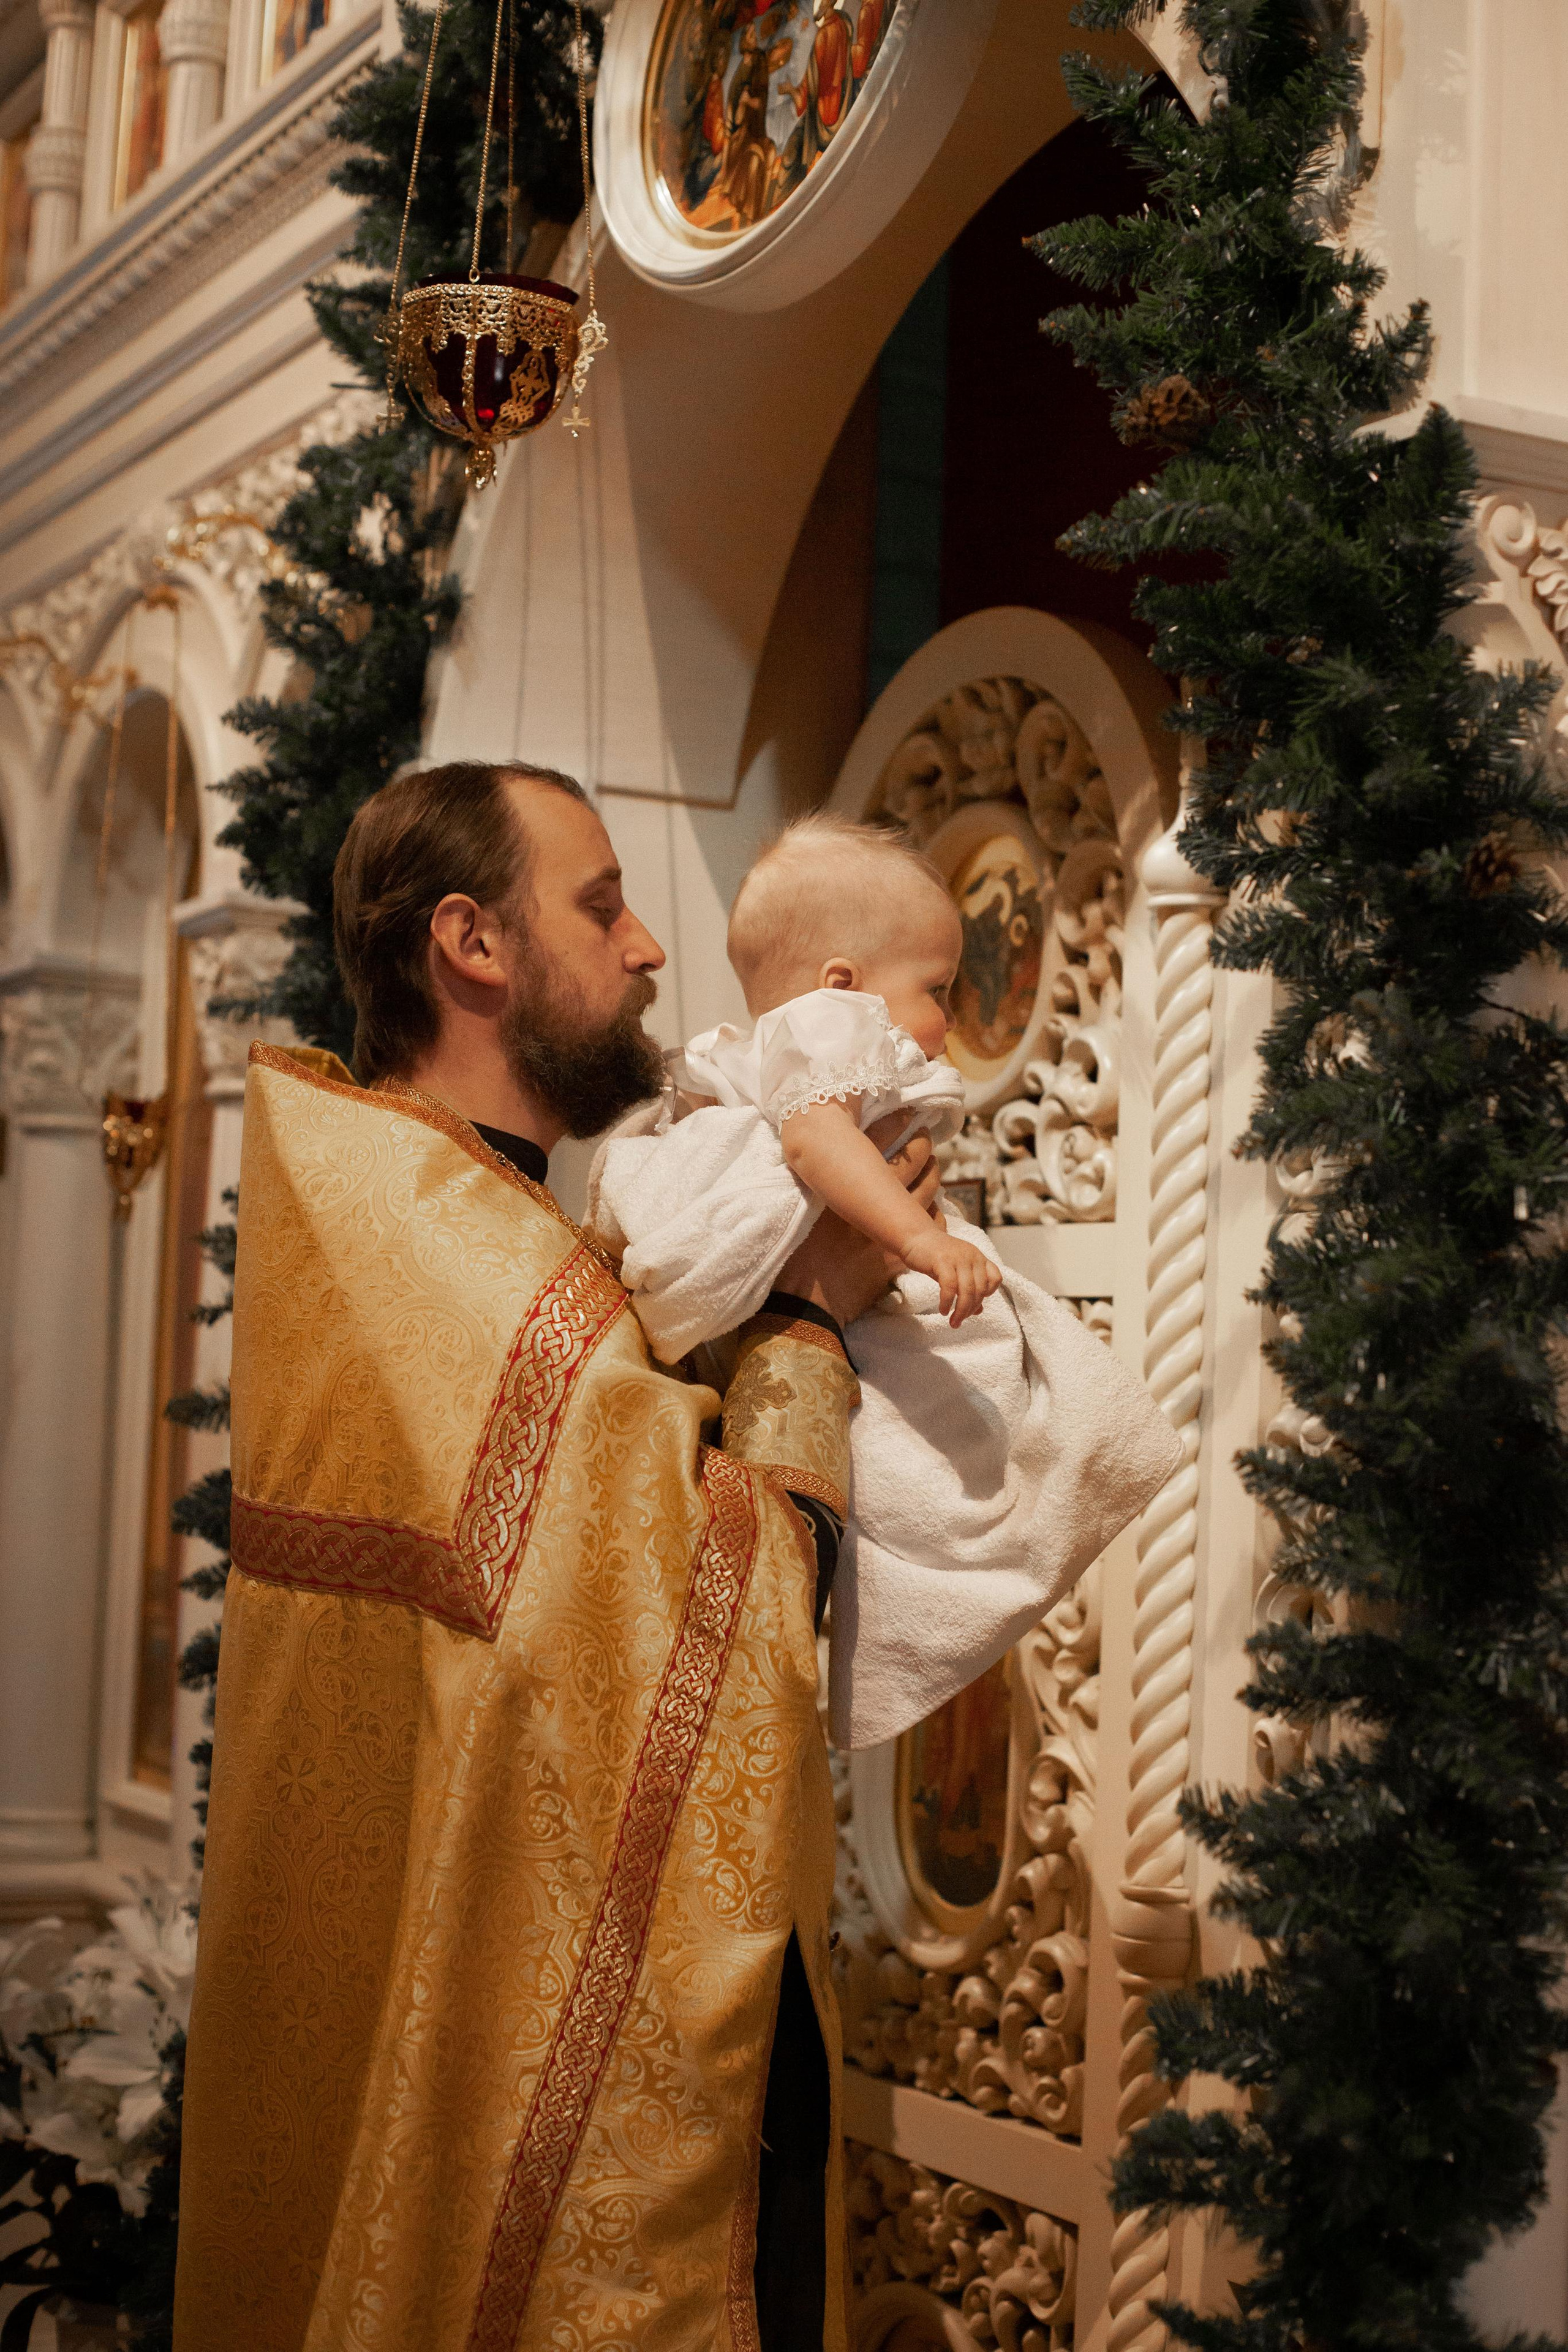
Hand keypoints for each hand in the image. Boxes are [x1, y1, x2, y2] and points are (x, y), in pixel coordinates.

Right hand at [781, 1127, 940, 1327]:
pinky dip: (934, 1216)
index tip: (907, 1112)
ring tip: (931, 1169)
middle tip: (924, 1137)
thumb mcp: (806, 1211)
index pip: (881, 1140)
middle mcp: (875, 1200)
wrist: (807, 1303)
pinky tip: (930, 1213)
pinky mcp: (904, 1252)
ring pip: (930, 1190)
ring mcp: (894, 1227)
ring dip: (933, 1178)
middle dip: (923, 1146)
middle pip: (914, 1160)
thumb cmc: (797, 1258)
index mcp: (848, 1183)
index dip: (897, 1122)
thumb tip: (831, 1166)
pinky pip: (934, 1226)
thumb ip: (822, 1187)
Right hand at [898, 1222, 1001, 1327]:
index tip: (975, 1304)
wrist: (916, 1237)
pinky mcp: (942, 1260)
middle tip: (959, 1321)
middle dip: (970, 1310)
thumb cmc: (936, 1256)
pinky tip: (943, 1310)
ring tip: (953, 1321)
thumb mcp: (956, 1272)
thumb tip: (978, 1311)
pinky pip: (950, 1286)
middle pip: (980, 1289)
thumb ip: (968, 1289)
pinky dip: (947, 1301)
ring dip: (960, 1311)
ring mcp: (958, 1257)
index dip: (989, 1294)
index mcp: (978, 1257)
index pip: (995, 1278)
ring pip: (967, 1290)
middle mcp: (972, 1256)